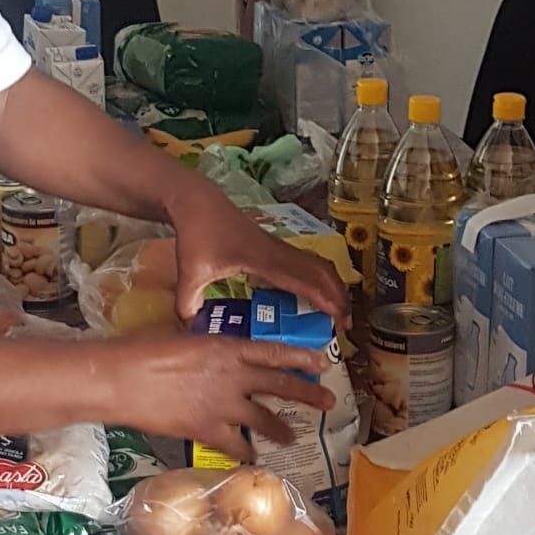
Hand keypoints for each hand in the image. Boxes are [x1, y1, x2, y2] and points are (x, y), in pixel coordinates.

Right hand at [101, 330, 331, 458]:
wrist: (122, 378)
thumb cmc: (143, 349)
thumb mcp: (183, 339)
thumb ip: (207, 350)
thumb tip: (214, 357)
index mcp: (227, 347)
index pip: (274, 351)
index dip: (300, 357)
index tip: (321, 361)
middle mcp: (233, 375)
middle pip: (280, 384)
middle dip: (307, 394)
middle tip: (328, 401)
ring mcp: (223, 405)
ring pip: (264, 419)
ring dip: (281, 429)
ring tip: (293, 437)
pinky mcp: (207, 429)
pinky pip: (236, 445)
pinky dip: (246, 453)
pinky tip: (252, 458)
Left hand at [168, 183, 347, 325]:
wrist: (198, 202)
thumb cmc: (196, 235)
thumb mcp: (190, 273)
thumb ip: (189, 304)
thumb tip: (193, 332)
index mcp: (263, 259)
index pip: (304, 280)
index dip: (325, 299)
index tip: (338, 320)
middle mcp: (278, 252)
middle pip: (320, 272)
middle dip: (338, 296)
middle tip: (345, 325)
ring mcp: (278, 247)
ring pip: (317, 264)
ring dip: (332, 285)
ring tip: (339, 311)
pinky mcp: (274, 246)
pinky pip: (306, 262)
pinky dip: (320, 277)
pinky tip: (318, 293)